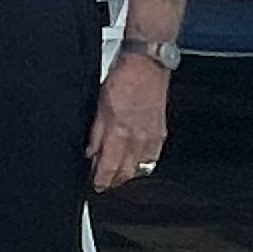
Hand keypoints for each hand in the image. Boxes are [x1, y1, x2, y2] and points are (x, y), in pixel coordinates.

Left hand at [87, 53, 170, 193]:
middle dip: (115, 180)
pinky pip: (153, 156)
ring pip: (141, 166)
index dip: (102, 179)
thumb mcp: (100, 107)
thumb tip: (91, 152)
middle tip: (104, 182)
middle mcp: (138, 137)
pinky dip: (143, 163)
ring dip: (129, 173)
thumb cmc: (123, 80)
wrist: (146, 67)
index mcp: (120, 131)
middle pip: (127, 171)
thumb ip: (96, 133)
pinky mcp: (161, 131)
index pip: (110, 166)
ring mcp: (152, 136)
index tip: (96, 184)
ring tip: (118, 174)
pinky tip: (137, 162)